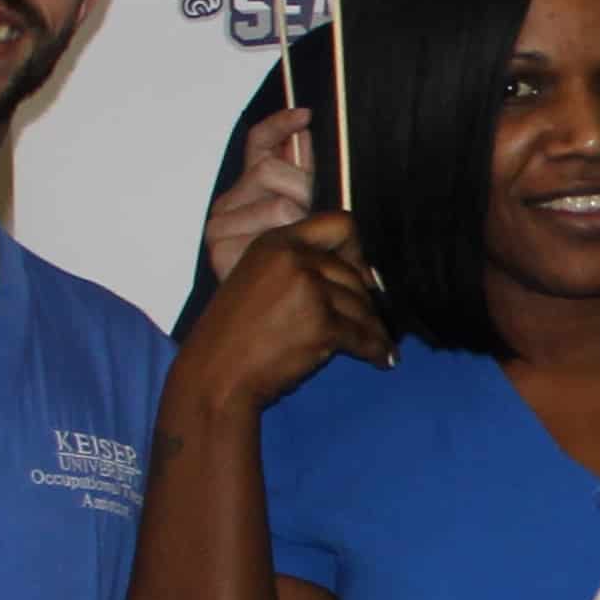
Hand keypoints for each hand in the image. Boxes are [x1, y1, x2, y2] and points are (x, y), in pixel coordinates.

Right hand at [176, 205, 390, 413]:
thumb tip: (355, 274)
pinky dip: (376, 349)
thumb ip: (295, 268)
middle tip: (372, 320)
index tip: (362, 273)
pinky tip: (383, 359)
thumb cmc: (233, 336)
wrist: (216, 374)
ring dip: (373, 328)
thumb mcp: (256, 281)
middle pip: (354, 273)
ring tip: (379, 342)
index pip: (338, 224)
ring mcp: (309, 289)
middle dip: (365, 301)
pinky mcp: (322, 324)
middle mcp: (293, 259)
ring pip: (362, 306)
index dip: (357, 249)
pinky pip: (364, 335)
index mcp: (275, 242)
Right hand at [197, 103, 318, 291]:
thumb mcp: (304, 222)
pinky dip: (296, 251)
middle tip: (314, 225)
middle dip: (304, 191)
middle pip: (273, 170)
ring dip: (305, 229)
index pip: (258, 145)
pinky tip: (299, 268)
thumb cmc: (286, 279)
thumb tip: (305, 132)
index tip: (306, 115)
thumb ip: (302, 179)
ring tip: (308, 257)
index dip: (280, 126)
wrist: (250, 337)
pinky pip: (275, 236)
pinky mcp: (220, 251)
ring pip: (279, 204)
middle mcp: (226, 206)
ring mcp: (218, 228)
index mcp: (245, 194)